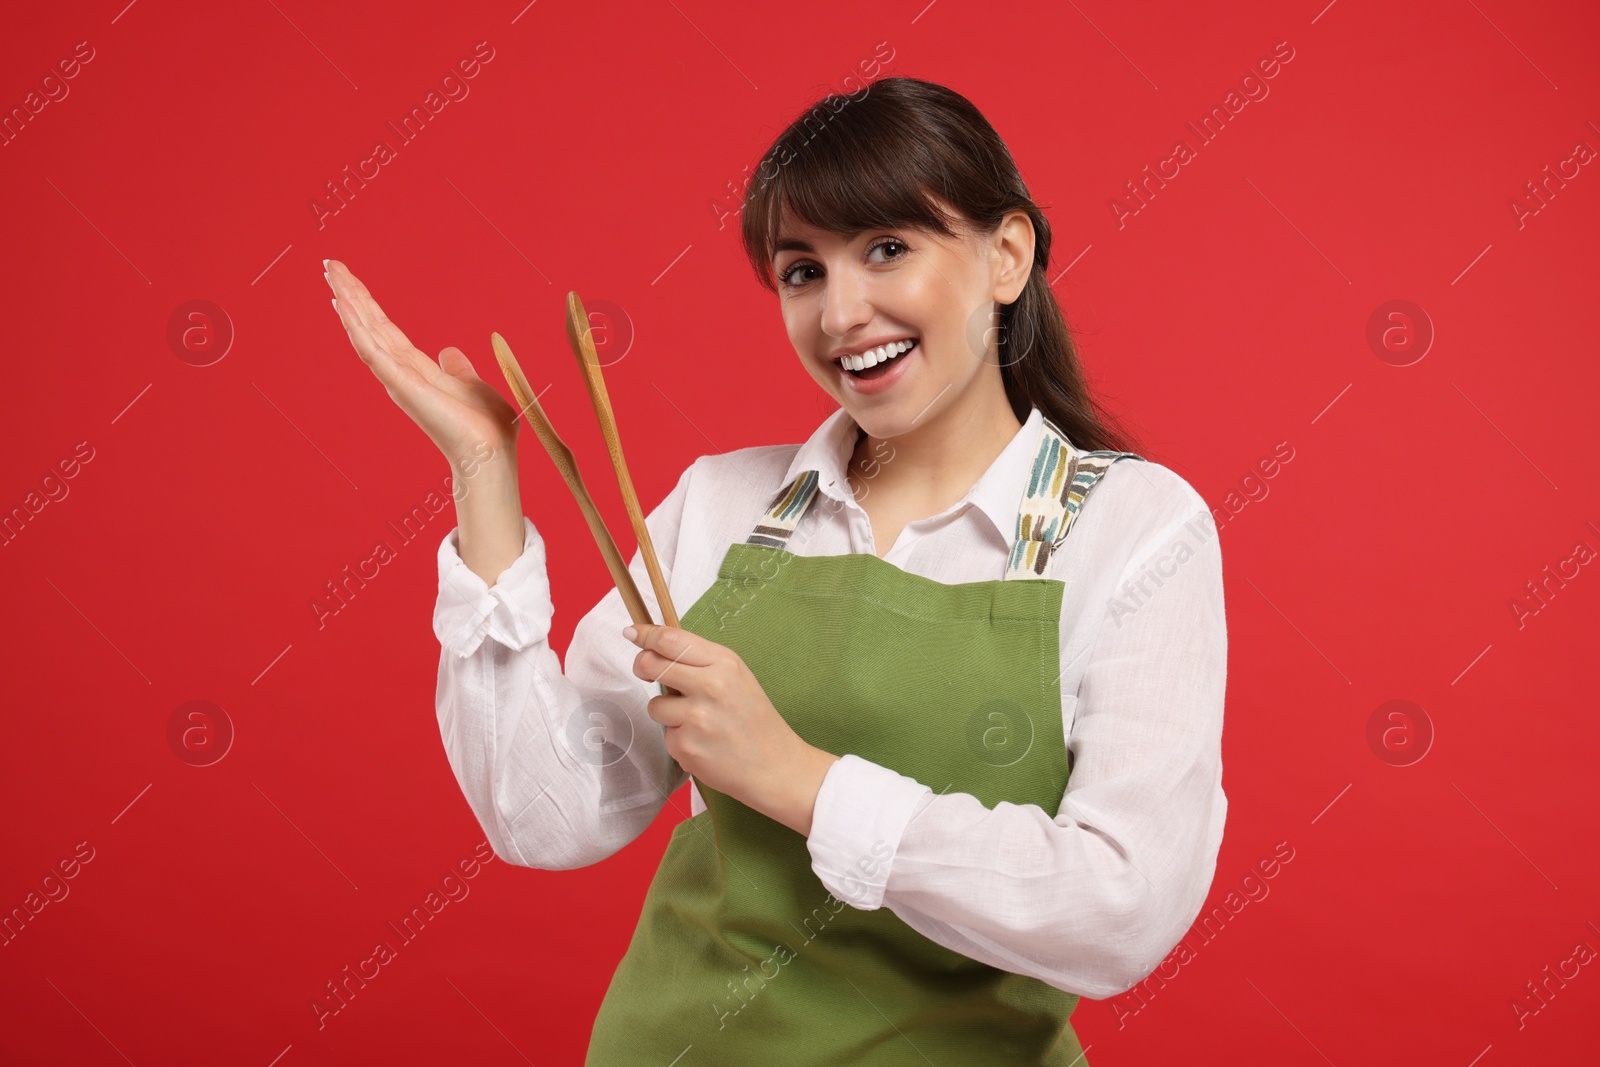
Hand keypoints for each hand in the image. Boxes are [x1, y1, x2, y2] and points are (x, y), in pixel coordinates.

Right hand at [325, 259, 517, 469]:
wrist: (490, 453)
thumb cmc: (485, 428)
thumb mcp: (472, 386)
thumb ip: (457, 369)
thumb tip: (449, 352)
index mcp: (417, 370)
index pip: (386, 329)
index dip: (368, 303)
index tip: (350, 279)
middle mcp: (401, 373)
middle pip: (369, 324)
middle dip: (350, 293)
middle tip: (329, 264)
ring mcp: (397, 379)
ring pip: (365, 332)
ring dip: (347, 301)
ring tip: (329, 273)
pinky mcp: (401, 385)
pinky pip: (372, 351)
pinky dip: (355, 327)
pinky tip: (341, 304)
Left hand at [624, 622, 840, 836]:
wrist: (775, 767)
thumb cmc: (755, 720)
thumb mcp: (737, 677)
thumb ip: (701, 661)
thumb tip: (656, 647)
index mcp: (724, 663)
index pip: (671, 640)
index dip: (646, 635)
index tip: (633, 633)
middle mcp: (710, 686)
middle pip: (651, 665)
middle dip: (644, 667)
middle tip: (649, 672)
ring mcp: (696, 718)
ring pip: (654, 705)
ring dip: (667, 712)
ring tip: (698, 722)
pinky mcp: (686, 746)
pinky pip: (665, 735)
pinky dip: (679, 739)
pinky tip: (703, 744)